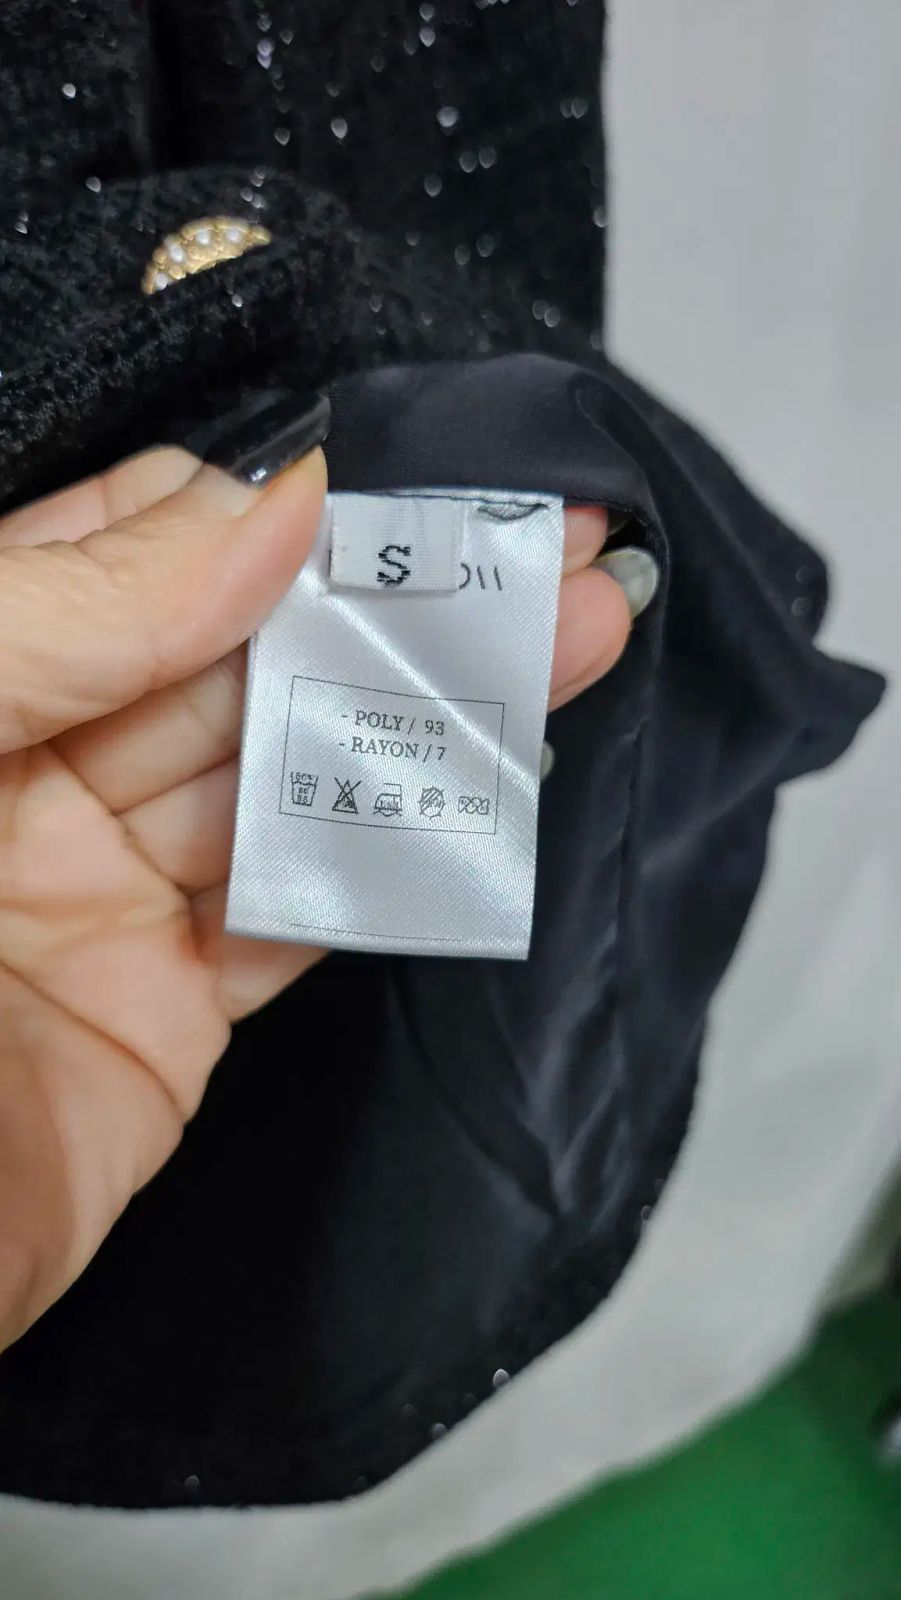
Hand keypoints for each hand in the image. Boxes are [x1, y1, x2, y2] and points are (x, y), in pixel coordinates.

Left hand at [0, 445, 634, 1350]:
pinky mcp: (163, 1016)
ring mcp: (99, 895)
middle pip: (237, 663)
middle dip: (391, 603)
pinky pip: (295, 920)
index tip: (401, 494)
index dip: (267, 518)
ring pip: (286, 780)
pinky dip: (394, 862)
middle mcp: (25, 772)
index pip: (133, 555)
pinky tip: (491, 791)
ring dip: (425, 718)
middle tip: (547, 552)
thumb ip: (75, 606)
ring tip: (567, 638)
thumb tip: (270, 508)